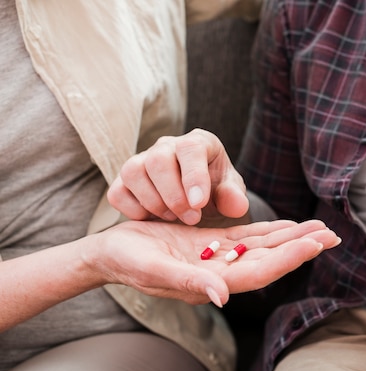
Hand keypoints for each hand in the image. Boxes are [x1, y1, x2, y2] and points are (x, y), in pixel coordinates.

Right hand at [88, 219, 340, 305]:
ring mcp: (219, 258)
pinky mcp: (212, 244)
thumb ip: (190, 283)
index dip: (289, 258)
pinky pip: (247, 237)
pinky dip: (268, 231)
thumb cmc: (129, 264)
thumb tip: (222, 296)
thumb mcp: (155, 271)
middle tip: (333, 234)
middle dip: (300, 247)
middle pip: (270, 259)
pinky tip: (284, 226)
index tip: (316, 244)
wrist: (111, 254)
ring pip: (263, 247)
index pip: (261, 271)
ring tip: (318, 229)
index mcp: (213, 282)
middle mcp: (222, 272)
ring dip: (291, 238)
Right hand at [107, 129, 248, 224]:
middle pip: (157, 160)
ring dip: (153, 202)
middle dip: (173, 195)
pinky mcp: (124, 181)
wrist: (197, 202)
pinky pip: (117, 192)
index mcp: (198, 143)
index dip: (193, 176)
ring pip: (132, 172)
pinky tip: (153, 219)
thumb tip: (236, 205)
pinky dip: (133, 210)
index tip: (199, 203)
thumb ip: (233, 197)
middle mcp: (167, 147)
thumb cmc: (215, 192)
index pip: (190, 148)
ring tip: (173, 217)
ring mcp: (142, 161)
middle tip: (191, 218)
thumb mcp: (229, 194)